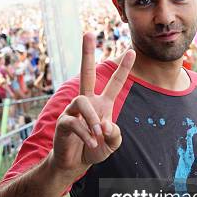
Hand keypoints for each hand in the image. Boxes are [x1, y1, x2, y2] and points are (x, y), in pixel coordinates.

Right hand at [50, 33, 135, 180]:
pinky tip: (92, 143)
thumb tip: (104, 123)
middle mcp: (87, 102)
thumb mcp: (112, 144)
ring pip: (81, 101)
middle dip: (87, 53)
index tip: (132, 51)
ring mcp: (73, 110)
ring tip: (97, 135)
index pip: (114, 83)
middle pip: (86, 72)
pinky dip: (85, 133)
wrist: (74, 163)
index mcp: (102, 104)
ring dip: (92, 119)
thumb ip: (114, 134)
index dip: (123, 68)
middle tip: (87, 33)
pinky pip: (74, 122)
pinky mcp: (63, 121)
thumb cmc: (94, 149)